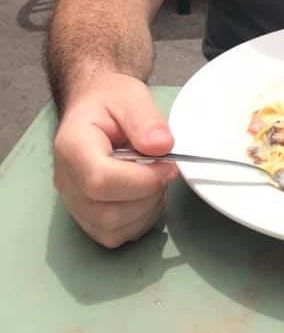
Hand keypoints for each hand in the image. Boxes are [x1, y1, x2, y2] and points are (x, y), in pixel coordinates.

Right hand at [52, 72, 177, 247]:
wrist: (95, 107)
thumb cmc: (109, 101)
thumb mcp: (131, 96)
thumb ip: (146, 119)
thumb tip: (162, 147)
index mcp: (72, 145)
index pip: (100, 180)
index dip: (141, 180)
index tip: (168, 165)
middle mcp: (66, 180)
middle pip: (107, 211)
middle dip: (148, 195)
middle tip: (166, 170)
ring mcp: (73, 202)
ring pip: (111, 230)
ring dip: (146, 210)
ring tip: (155, 180)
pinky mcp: (85, 216)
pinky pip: (113, 235)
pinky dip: (138, 221)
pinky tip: (146, 195)